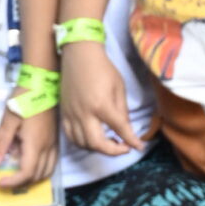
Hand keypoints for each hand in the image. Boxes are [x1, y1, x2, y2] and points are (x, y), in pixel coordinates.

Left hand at [0, 98, 57, 188]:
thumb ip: (1, 143)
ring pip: (48, 172)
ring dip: (33, 178)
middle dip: (22, 183)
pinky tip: (28, 162)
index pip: (27, 173)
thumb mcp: (8, 120)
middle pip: (38, 176)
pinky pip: (51, 162)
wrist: (42, 84)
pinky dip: (40, 170)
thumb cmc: (23, 100)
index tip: (0, 182)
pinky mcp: (55, 139)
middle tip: (6, 179)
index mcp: (35, 144)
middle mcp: (48, 147)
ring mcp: (54, 144)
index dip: (14, 182)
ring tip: (17, 173)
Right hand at [59, 41, 140, 156]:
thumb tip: (125, 129)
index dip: (132, 141)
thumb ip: (122, 110)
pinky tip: (91, 139)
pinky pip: (70, 137)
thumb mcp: (119, 87)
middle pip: (97, 144)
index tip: (140, 146)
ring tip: (109, 142)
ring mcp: (72, 115)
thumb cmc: (102, 68)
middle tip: (123, 146)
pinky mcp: (64, 114)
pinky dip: (82, 143)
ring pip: (83, 143)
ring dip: (98, 148)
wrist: (79, 54)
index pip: (119, 129)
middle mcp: (85, 113)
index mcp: (102, 105)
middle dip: (113, 151)